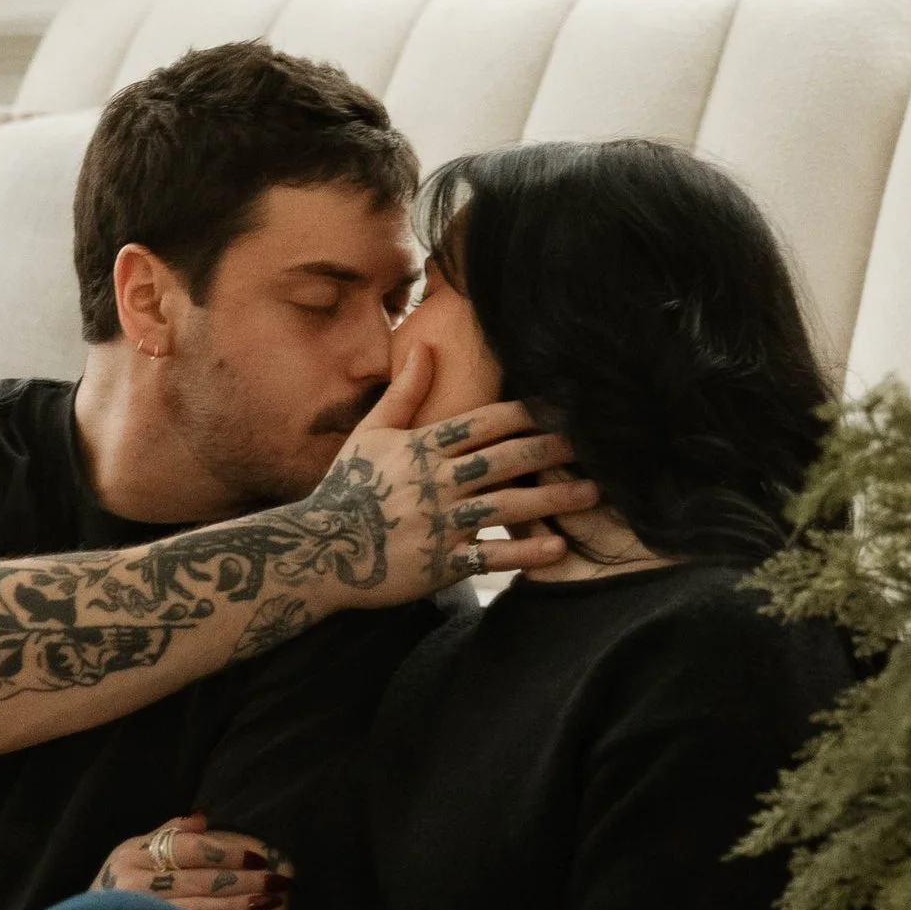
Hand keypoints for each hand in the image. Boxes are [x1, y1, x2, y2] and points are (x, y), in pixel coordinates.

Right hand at [93, 813, 291, 909]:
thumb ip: (164, 835)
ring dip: (241, 900)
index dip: (227, 850)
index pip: (189, 847)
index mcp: (130, 854)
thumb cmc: (113, 899)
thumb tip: (202, 816)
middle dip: (247, 877)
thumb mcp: (128, 858)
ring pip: (200, 900)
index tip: (259, 856)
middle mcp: (130, 879)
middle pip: (201, 875)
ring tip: (272, 900)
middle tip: (280, 880)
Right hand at [326, 338, 598, 600]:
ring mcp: (439, 524)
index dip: (523, 413)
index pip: (481, 423)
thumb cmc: (347, 487)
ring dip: (553, 498)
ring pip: (506, 506)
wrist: (317, 550)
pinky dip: (526, 552)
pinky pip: (491, 555)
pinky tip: (559, 546)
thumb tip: (424, 345)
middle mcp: (434, 483)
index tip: (559, 407)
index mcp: (420, 448)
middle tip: (591, 444)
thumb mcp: (370, 434)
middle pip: (503, 460)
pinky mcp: (440, 563)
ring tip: (592, 491)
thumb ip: (404, 393)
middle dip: (550, 450)